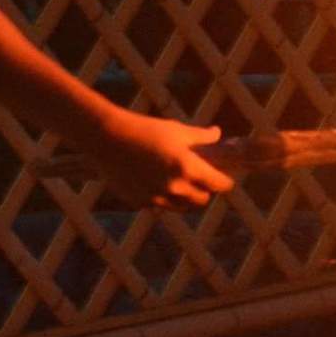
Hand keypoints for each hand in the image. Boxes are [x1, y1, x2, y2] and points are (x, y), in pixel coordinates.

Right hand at [92, 109, 236, 210]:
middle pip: (202, 200)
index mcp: (187, 167)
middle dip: (206, 191)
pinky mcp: (141, 202)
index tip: (226, 180)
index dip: (225, 182)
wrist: (109, 138)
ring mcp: (157, 197)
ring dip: (186, 198)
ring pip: (182, 207)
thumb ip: (201, 136)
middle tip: (203, 180)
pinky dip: (164, 198)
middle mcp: (174, 187)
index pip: (218, 184)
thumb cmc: (146, 129)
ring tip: (182, 183)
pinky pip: (160, 205)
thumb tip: (217, 134)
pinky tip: (158, 182)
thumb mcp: (177, 129)